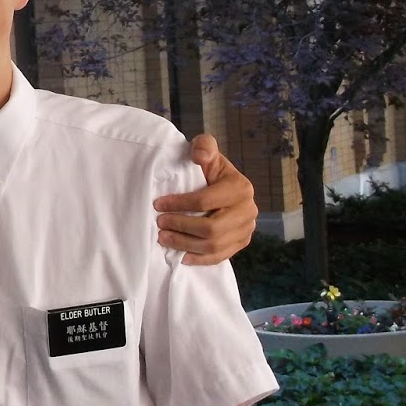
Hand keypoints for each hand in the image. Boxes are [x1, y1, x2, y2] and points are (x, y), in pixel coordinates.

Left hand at [153, 134, 257, 264]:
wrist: (222, 185)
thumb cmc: (209, 168)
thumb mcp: (206, 150)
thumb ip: (204, 146)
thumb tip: (199, 156)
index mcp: (240, 188)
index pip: (205, 201)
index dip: (179, 204)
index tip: (157, 205)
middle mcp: (248, 210)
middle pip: (211, 228)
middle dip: (181, 227)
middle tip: (160, 224)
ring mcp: (246, 229)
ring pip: (214, 245)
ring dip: (185, 244)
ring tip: (164, 238)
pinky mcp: (241, 242)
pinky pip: (220, 257)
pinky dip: (199, 259)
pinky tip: (181, 256)